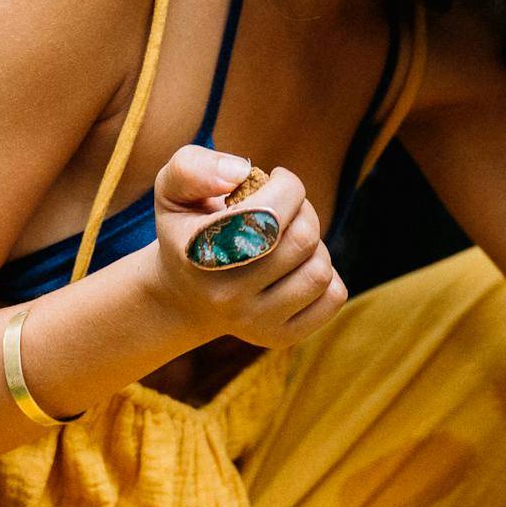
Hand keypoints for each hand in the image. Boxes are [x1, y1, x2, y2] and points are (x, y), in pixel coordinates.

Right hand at [146, 146, 347, 348]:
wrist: (184, 296)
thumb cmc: (188, 230)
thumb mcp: (172, 191)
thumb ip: (193, 169)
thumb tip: (240, 173)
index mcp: (200, 253)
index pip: (270, 213)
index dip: (288, 185)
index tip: (277, 179)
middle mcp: (225, 295)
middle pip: (302, 240)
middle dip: (304, 212)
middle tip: (287, 207)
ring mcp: (253, 323)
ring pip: (320, 271)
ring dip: (316, 244)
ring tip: (291, 238)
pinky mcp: (278, 338)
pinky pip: (333, 298)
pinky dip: (327, 276)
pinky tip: (299, 267)